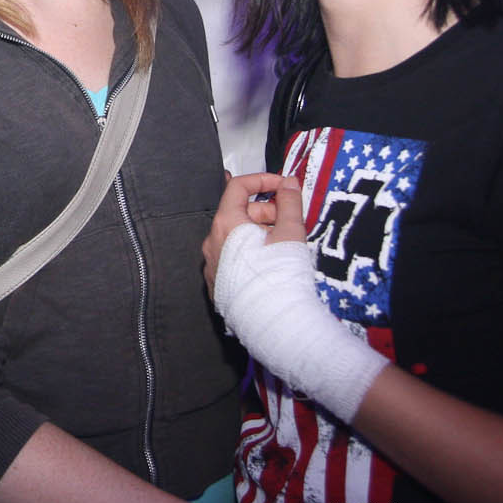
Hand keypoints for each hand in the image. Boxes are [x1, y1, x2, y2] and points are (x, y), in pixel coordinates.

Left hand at [205, 173, 385, 423]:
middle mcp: (211, 242)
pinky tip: (271, 265)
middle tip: (290, 222)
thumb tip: (289, 181)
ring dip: (259, 234)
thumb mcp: (291, 232)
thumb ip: (289, 202)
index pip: (238, 187)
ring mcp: (211, 266)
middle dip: (266, 212)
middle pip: (238, 213)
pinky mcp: (216, 286)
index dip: (263, 179)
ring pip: (236, 238)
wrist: (275, 324)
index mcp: (225, 224)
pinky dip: (250, 253)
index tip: (285, 185)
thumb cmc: (282, 273)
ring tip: (284, 247)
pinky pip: (232, 259)